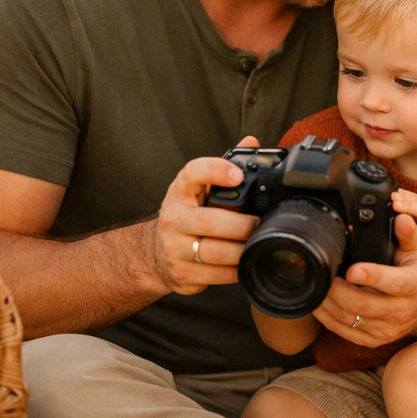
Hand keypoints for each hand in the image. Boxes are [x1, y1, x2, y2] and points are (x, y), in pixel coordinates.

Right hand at [152, 135, 259, 295]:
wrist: (156, 253)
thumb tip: (252, 142)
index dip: (216, 171)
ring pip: (215, 252)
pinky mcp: (181, 274)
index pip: (193, 173)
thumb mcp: (200, 189)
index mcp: (180, 191)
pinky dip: (237, 270)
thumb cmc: (188, 215)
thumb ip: (225, 166)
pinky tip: (245, 262)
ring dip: (242, 249)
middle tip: (260, 223)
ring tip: (256, 243)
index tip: (238, 175)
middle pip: (210, 221)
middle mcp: (173, 218)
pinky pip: (216, 275)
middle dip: (242, 224)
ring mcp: (174, 248)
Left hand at [313, 213, 416, 346]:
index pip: (392, 283)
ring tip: (315, 285)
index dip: (371, 276)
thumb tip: (401, 217)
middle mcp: (402, 311)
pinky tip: (319, 303)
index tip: (351, 269)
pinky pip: (345, 331)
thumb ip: (409, 234)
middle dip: (337, 290)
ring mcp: (387, 329)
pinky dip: (327, 317)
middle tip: (322, 274)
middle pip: (362, 303)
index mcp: (415, 285)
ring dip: (328, 303)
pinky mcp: (374, 340)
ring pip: (349, 318)